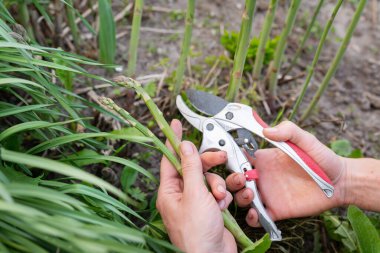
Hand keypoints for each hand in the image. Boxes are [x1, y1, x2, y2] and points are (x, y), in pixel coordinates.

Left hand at [156, 119, 236, 252]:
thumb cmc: (197, 233)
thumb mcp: (195, 195)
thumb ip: (191, 168)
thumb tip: (185, 146)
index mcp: (170, 191)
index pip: (170, 159)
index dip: (174, 140)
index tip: (175, 124)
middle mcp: (181, 195)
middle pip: (194, 167)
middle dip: (208, 165)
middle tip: (220, 158)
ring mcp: (196, 202)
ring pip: (208, 179)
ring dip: (217, 185)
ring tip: (219, 198)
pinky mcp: (209, 209)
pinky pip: (216, 192)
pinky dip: (222, 196)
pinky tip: (223, 206)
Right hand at [226, 121, 348, 226]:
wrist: (340, 183)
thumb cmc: (322, 158)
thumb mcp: (306, 140)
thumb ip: (288, 131)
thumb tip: (266, 130)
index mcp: (265, 159)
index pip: (240, 157)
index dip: (230, 158)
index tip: (227, 158)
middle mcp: (263, 177)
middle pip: (236, 179)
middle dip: (232, 180)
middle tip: (241, 179)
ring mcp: (268, 194)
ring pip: (243, 198)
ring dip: (240, 198)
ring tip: (250, 195)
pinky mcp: (276, 210)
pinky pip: (258, 218)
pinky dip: (251, 218)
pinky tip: (256, 213)